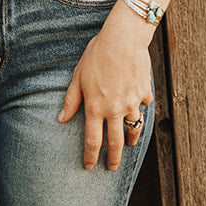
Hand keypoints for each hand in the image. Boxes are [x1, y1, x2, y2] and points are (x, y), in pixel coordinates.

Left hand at [57, 4, 153, 169]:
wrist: (123, 38)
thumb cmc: (97, 53)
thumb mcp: (78, 75)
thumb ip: (71, 99)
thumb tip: (61, 118)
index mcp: (95, 107)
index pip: (92, 141)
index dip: (91, 157)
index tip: (89, 166)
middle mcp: (115, 109)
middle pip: (115, 144)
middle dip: (114, 159)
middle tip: (112, 167)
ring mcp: (132, 103)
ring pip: (133, 129)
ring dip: (131, 139)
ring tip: (129, 143)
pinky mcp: (145, 93)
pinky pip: (144, 106)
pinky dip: (141, 108)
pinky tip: (138, 106)